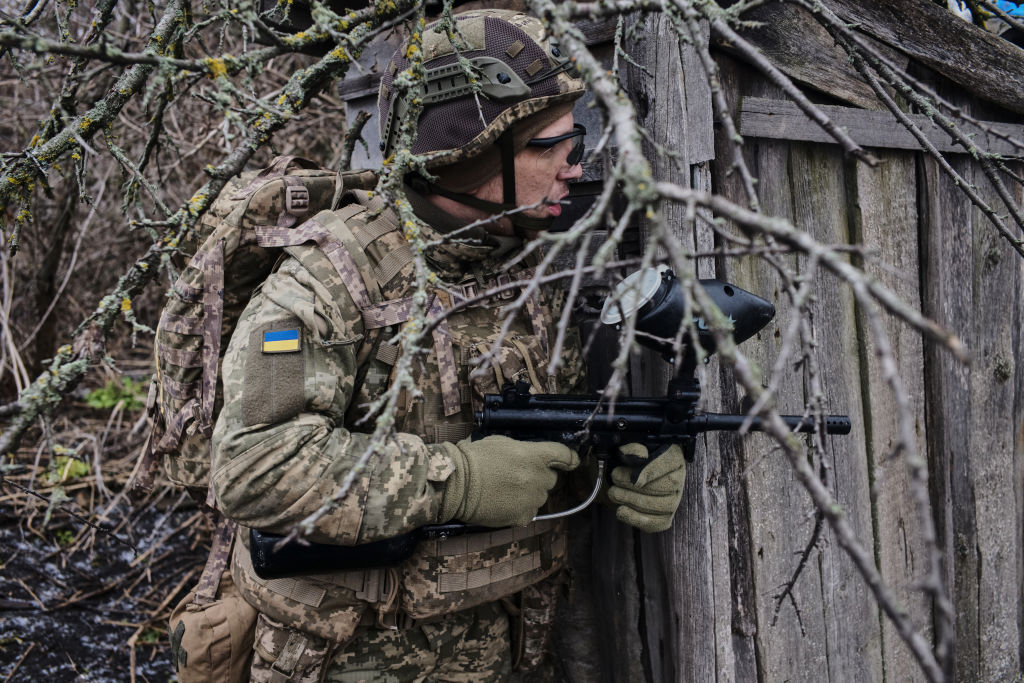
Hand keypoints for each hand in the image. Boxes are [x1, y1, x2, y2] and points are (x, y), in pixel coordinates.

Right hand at [439, 435, 579, 526]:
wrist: (458, 484)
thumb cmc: (475, 459)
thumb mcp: (502, 443)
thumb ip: (524, 449)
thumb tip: (533, 454)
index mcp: (534, 456)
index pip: (564, 455)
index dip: (569, 457)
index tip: (571, 460)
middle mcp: (538, 478)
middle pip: (551, 478)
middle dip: (539, 476)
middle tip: (517, 474)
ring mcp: (532, 499)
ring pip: (540, 496)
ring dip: (529, 492)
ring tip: (506, 489)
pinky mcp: (523, 516)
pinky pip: (529, 511)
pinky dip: (520, 508)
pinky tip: (503, 501)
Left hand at [607, 443, 685, 532]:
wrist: (637, 472)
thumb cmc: (637, 458)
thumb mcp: (635, 446)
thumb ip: (635, 448)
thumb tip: (635, 455)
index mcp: (673, 457)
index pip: (667, 464)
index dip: (650, 472)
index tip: (634, 478)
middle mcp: (679, 479)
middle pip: (663, 487)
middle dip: (633, 485)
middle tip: (615, 478)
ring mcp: (674, 500)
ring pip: (660, 506)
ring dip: (632, 500)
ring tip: (614, 493)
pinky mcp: (665, 517)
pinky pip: (657, 523)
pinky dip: (637, 519)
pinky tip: (622, 511)